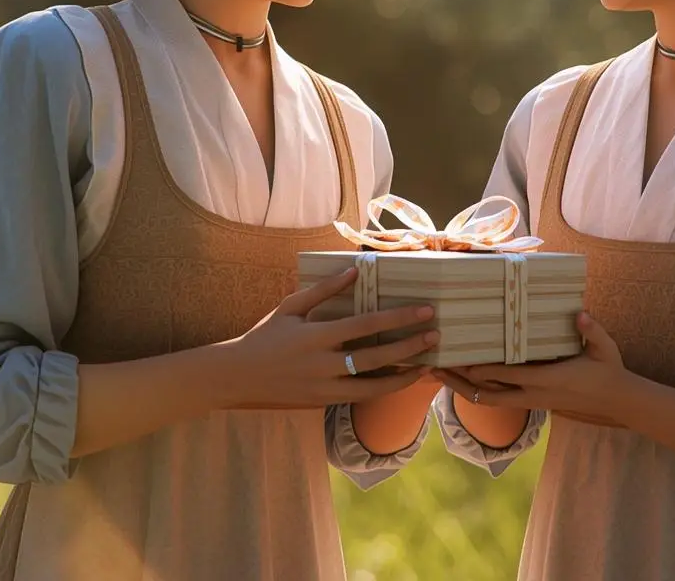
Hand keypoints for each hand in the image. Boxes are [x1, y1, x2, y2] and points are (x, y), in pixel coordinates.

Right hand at [219, 268, 439, 409]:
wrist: (237, 377)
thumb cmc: (264, 337)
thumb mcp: (290, 308)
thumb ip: (323, 290)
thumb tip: (355, 271)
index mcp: (316, 336)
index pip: (365, 325)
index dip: (397, 318)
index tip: (423, 310)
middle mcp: (323, 365)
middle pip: (376, 358)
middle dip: (410, 347)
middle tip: (436, 335)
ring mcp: (324, 388)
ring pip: (374, 386)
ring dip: (404, 375)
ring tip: (428, 365)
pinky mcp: (323, 403)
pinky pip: (361, 396)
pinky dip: (383, 388)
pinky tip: (400, 379)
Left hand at [437, 312, 629, 424]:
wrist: (615, 400)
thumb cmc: (608, 370)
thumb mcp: (605, 349)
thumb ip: (592, 331)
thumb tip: (581, 313)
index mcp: (547, 380)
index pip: (508, 376)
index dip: (483, 370)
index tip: (460, 360)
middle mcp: (533, 394)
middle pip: (487, 394)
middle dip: (460, 383)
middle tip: (434, 369)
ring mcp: (530, 401)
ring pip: (488, 400)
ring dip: (463, 389)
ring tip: (438, 375)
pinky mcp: (530, 402)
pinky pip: (497, 400)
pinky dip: (477, 391)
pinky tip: (462, 380)